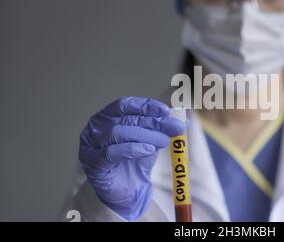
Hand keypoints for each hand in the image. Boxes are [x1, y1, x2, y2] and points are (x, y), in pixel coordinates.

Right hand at [79, 97, 183, 220]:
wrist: (129, 191)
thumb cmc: (135, 161)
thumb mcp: (150, 140)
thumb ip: (160, 129)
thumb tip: (181, 120)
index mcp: (107, 117)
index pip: (125, 105)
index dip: (146, 106)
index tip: (165, 111)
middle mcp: (95, 128)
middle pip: (125, 119)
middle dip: (152, 122)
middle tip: (174, 127)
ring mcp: (91, 145)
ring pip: (117, 133)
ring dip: (144, 135)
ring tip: (163, 141)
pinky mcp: (92, 163)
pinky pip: (111, 153)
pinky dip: (132, 149)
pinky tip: (148, 150)